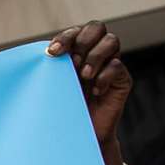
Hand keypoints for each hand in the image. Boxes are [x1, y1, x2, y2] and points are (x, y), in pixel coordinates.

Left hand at [45, 22, 130, 150]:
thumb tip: (43, 53)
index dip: (65, 37)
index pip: (76, 31)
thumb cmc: (60, 109)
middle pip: (97, 27)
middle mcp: (95, 53)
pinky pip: (117, 66)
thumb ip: (51, 67)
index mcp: (76, 50)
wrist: (76, 137)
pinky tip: (95, 92)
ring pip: (111, 41)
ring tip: (84, 76)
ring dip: (95, 56)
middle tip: (72, 63)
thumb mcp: (52, 85)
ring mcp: (110, 64)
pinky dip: (105, 76)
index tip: (52, 53)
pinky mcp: (122, 79)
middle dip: (83, 42)